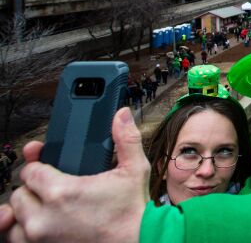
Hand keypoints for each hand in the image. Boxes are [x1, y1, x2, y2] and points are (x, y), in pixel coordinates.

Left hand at [4, 107, 149, 242]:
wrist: (139, 242)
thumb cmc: (133, 213)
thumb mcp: (134, 170)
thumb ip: (125, 139)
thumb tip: (121, 115)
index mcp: (62, 192)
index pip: (30, 171)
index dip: (39, 165)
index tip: (47, 167)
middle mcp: (44, 217)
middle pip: (20, 194)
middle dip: (34, 189)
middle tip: (53, 188)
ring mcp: (40, 238)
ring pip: (15, 217)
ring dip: (27, 211)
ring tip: (46, 207)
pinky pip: (16, 239)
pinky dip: (24, 232)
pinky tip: (42, 224)